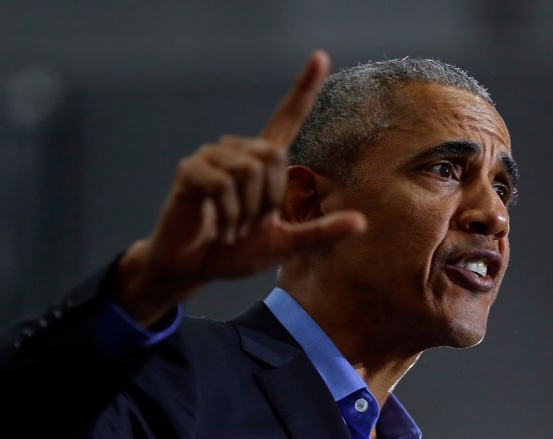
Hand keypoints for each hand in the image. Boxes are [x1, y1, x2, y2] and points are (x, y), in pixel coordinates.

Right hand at [117, 51, 366, 325]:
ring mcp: (211, 158)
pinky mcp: (190, 171)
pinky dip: (228, 214)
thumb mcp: (284, 243)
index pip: (287, 118)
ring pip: (247, 172)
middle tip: (250, 224)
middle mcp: (237, 151)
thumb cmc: (236, 251)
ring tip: (232, 226)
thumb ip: (320, 232)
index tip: (321, 57)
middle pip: (272, 156)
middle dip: (267, 199)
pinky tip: (219, 226)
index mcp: (262, 161)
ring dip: (246, 212)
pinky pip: (222, 184)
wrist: (193, 268)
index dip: (303, 89)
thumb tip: (363, 222)